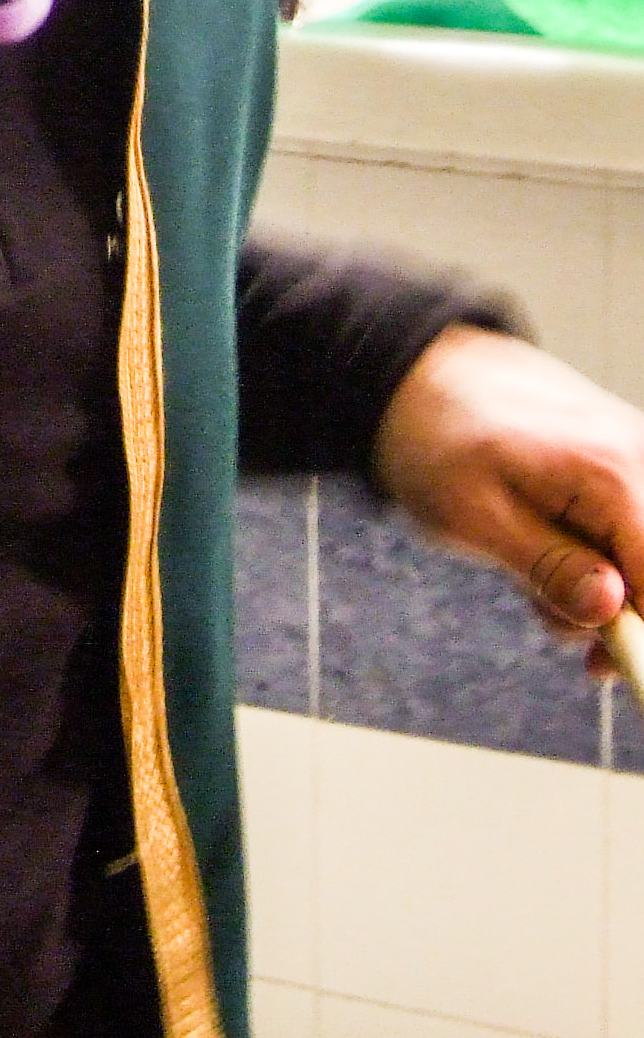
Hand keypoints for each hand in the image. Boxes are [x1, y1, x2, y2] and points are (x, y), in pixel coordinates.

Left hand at [373, 326, 643, 660]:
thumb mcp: (473, 517)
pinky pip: (621, 523)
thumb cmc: (434, 438)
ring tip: (525, 564)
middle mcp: (637, 456)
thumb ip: (548, 567)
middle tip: (542, 613)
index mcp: (611, 474)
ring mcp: (629, 453)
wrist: (417, 370)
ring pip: (634, 551)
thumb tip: (610, 611)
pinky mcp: (615, 457)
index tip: (597, 667)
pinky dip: (587, 546)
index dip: (637, 637)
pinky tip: (540, 538)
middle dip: (607, 609)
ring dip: (591, 578)